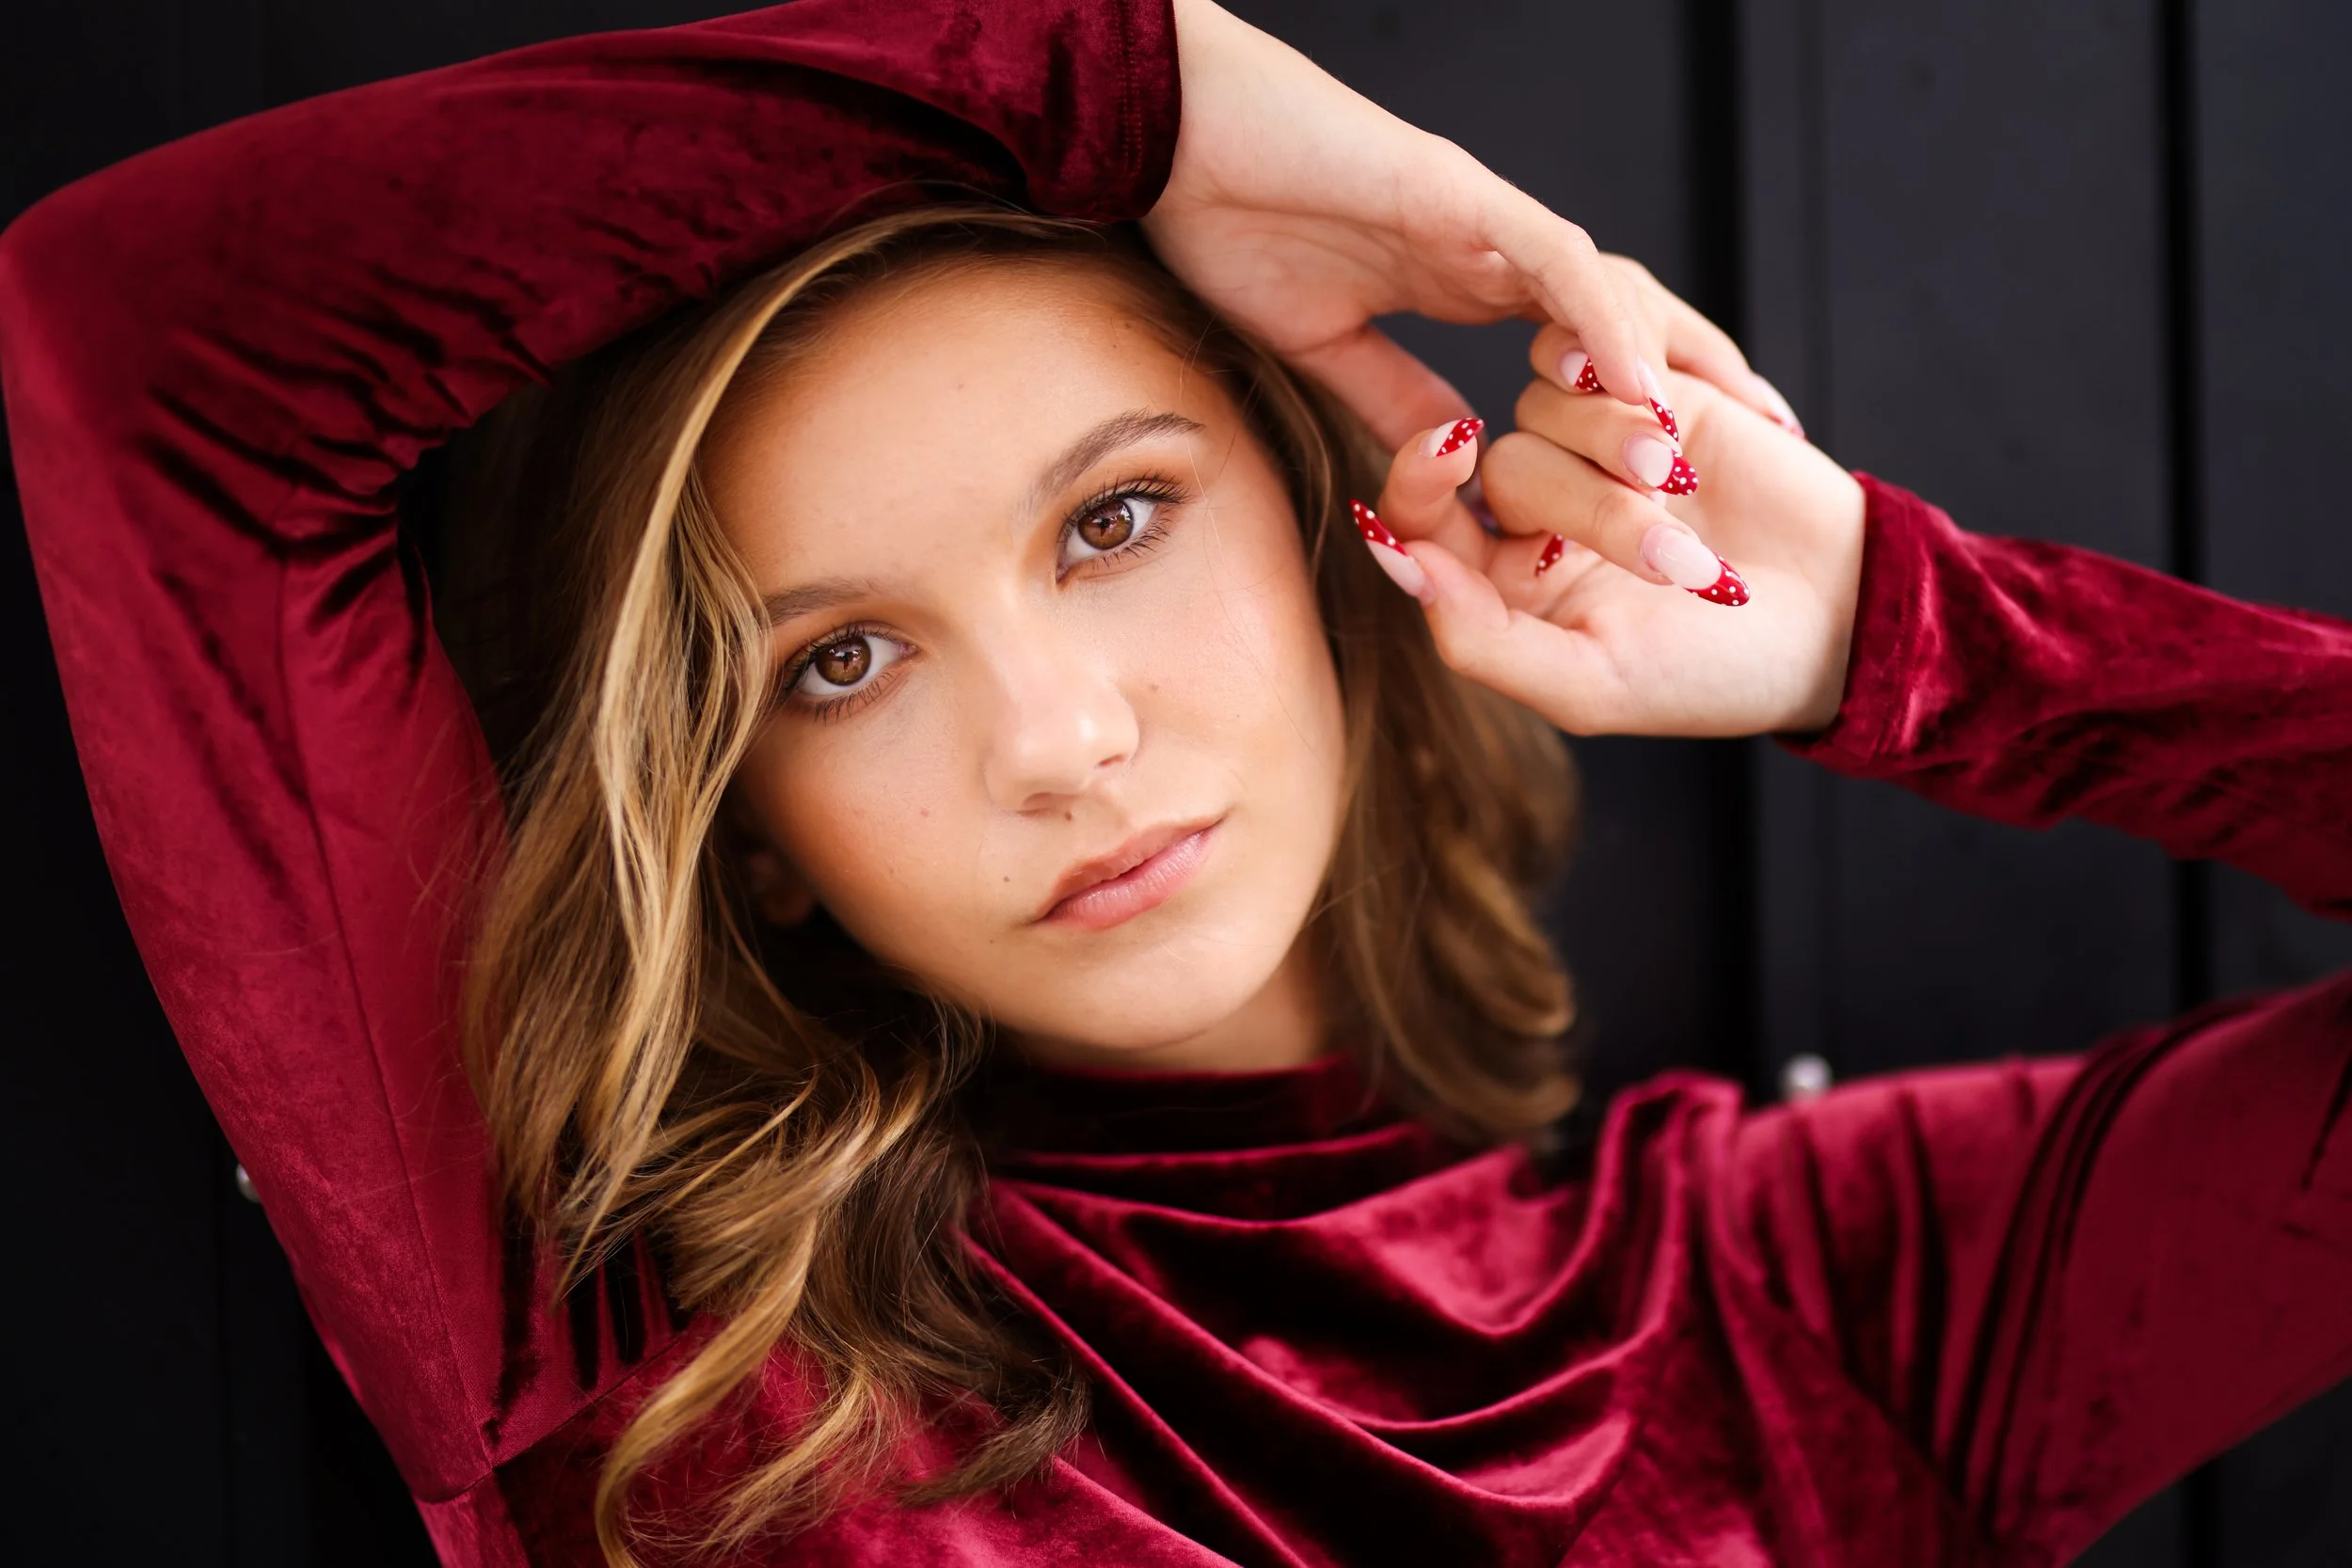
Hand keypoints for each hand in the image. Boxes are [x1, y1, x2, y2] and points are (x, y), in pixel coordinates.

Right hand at [1143, 0, 1657, 445]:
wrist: (1171, 138)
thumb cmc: (1228, 220)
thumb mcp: (1322, 342)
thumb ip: (1392, 396)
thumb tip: (1456, 456)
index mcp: (1465, 277)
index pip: (1582, 343)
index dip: (1638, 399)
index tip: (1682, 466)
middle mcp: (1495, 247)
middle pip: (1626, 313)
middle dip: (1702, 371)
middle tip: (1775, 432)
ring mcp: (1484, 220)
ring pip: (1607, 293)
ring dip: (1661, 368)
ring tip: (1696, 447)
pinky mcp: (1459, 199)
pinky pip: (1556, 265)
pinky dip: (1601, 327)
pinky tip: (1639, 387)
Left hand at [1353, 326, 1866, 738]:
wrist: (1843, 616)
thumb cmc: (1713, 674)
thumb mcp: (1591, 684)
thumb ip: (1478, 636)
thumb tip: (1398, 561)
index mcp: (1500, 587)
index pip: (1421, 521)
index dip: (1418, 485)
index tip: (1449, 450)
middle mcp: (1533, 514)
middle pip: (1502, 464)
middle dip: (1587, 504)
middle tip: (1676, 553)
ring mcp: (1589, 449)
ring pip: (1543, 401)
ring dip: (1615, 440)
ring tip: (1686, 484)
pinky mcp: (1649, 391)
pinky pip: (1596, 347)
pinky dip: (1631, 375)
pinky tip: (1682, 421)